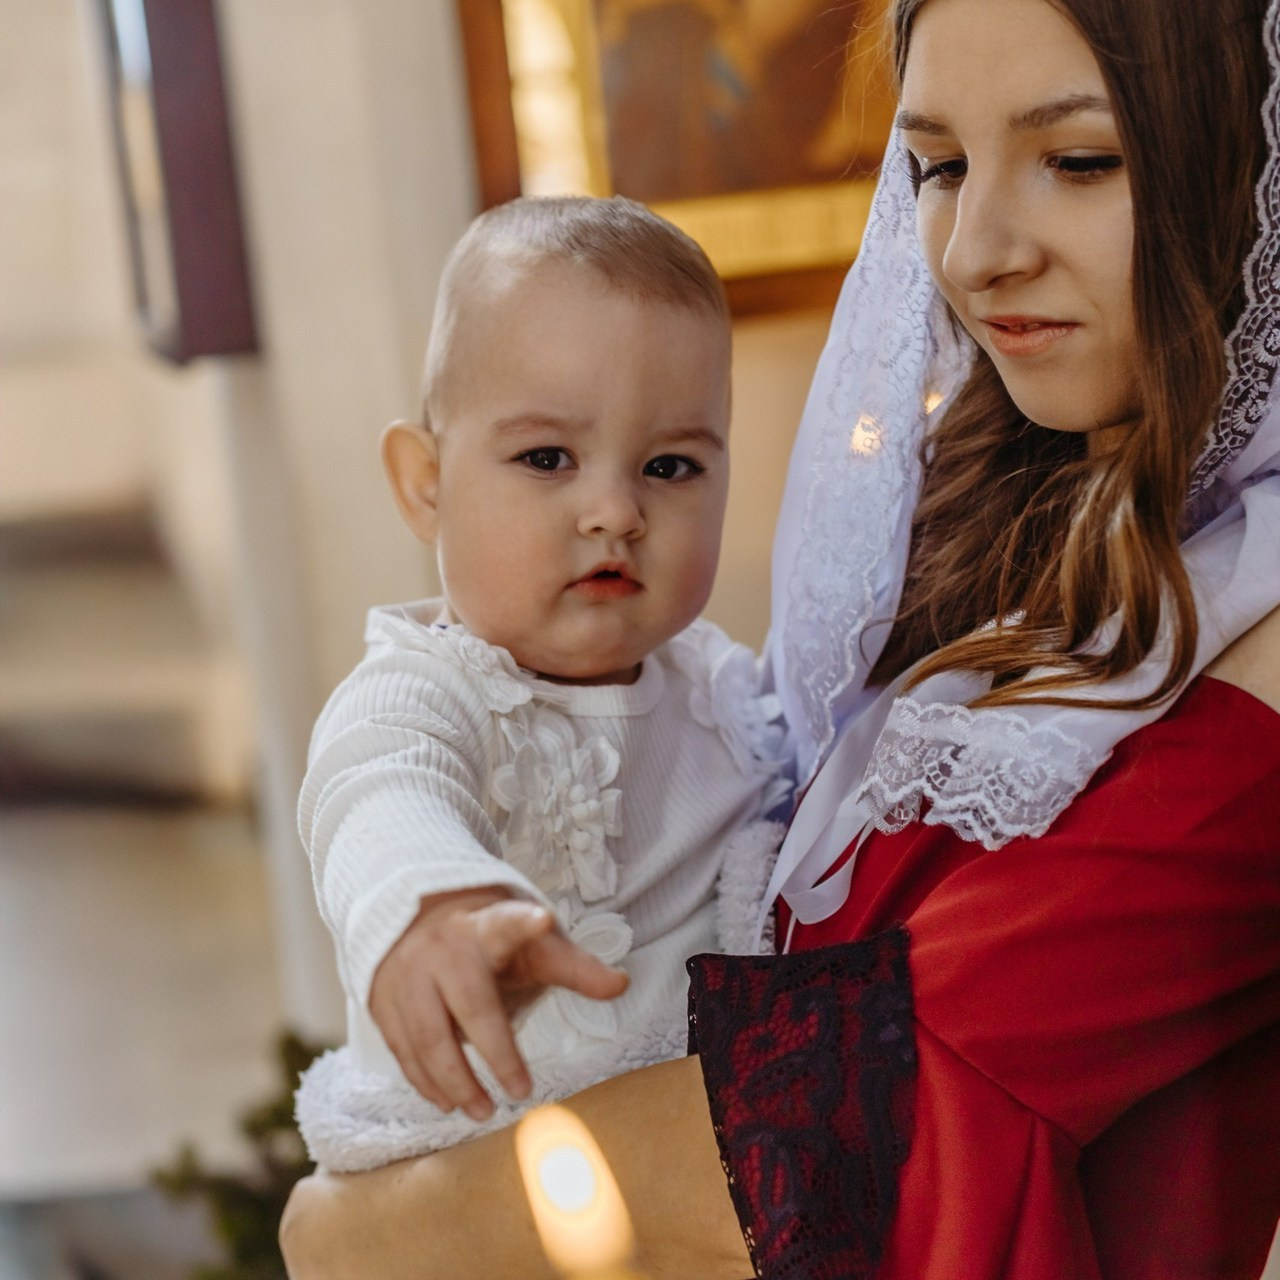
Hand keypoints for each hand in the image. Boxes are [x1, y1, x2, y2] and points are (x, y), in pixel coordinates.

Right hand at [368, 888, 628, 1119]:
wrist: (416, 915)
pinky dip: (423, 1080)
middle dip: (495, 1052)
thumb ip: (574, 967)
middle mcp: (443, 950)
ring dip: (454, 1080)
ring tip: (481, 1111)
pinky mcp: (381, 1000)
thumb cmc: (489, 938)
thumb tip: (623, 984)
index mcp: (485, 928)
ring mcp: (407, 976)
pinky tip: (445, 1101)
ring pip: (428, 1035)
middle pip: (469, 1005)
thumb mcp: (531, 945)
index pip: (507, 924)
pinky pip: (401, 1048)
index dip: (524, 923)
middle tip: (520, 1091)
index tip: (544, 919)